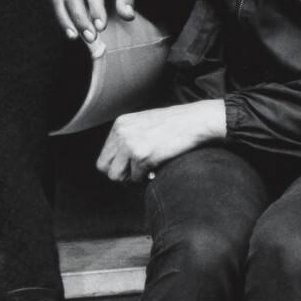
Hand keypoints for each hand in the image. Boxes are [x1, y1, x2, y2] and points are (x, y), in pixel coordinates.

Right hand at [49, 0, 139, 44]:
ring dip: (67, 21)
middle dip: (80, 18)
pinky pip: (55, 4)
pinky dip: (61, 19)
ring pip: (59, 0)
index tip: (101, 27)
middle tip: (91, 37)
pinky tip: (71, 32)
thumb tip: (127, 15)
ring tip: (76, 37)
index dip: (96, 8)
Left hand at [97, 101, 226, 182]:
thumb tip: (118, 166)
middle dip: (121, 175)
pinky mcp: (141, 155)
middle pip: (105, 168)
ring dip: (133, 177)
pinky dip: (148, 176)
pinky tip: (159, 164)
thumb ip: (128, 139)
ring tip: (148, 168)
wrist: (196, 122)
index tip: (131, 168)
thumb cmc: (174, 126)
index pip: (104, 157)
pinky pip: (136, 178)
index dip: (117, 167)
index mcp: (120, 125)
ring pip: (116, 176)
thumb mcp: (144, 125)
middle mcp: (121, 132)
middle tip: (138, 173)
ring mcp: (130, 144)